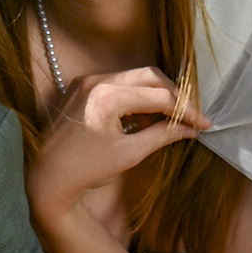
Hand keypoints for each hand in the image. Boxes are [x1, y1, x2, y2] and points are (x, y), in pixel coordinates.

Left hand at [28, 68, 206, 230]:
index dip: (185, 110)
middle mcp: (96, 80)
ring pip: (133, 77)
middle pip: (148, 76)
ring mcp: (86, 81)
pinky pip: (117, 83)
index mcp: (107, 96)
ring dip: (155, 94)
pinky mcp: (81, 87)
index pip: (158, 96)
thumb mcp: (129, 154)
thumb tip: (191, 129)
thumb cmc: (87, 168)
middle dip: (173, 95)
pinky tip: (147, 117)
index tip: (204, 125)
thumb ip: (162, 136)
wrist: (48, 176)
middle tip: (191, 116)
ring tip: (172, 119)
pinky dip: (136, 96)